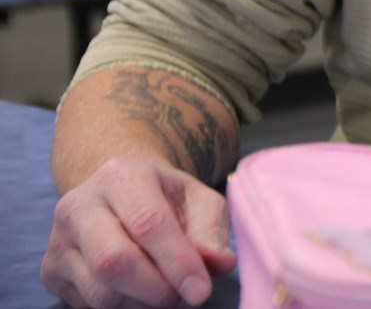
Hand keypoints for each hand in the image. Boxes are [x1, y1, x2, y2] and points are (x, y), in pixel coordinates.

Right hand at [41, 155, 235, 307]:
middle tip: (187, 298)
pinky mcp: (50, 272)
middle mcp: (79, 205)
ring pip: (100, 293)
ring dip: (144, 305)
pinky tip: (144, 296)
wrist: (118, 193)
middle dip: (158, 290)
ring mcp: (58, 241)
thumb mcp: (198, 200)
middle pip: (114, 261)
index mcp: (121, 175)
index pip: (148, 223)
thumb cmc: (166, 198)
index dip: (177, 262)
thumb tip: (219, 264)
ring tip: (169, 294)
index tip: (202, 290)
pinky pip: (88, 306)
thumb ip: (211, 230)